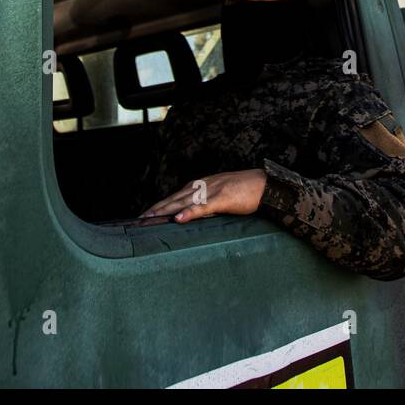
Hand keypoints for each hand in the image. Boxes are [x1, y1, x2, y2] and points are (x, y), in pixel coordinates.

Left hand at [140, 169, 268, 222]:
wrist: (266, 184)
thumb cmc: (245, 192)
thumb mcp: (221, 197)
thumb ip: (206, 205)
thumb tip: (192, 217)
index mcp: (202, 185)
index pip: (176, 196)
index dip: (160, 205)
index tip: (145, 215)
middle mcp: (203, 186)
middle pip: (175, 198)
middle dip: (156, 209)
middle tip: (139, 219)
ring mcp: (212, 191)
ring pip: (184, 201)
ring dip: (166, 210)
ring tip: (150, 219)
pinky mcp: (223, 198)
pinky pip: (204, 207)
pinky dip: (190, 212)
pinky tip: (179, 219)